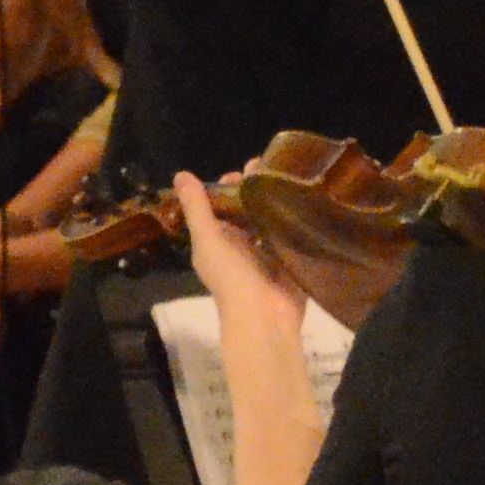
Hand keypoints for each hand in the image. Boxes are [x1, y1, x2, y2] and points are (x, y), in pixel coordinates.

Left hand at [173, 171, 302, 341]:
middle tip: (270, 167)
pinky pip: (290, 232)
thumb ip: (196, 208)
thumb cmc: (231, 277)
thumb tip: (180, 173)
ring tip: (289, 176)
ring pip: (270, 218)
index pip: (222, 205)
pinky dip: (294, 217)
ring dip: (276, 200)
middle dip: (256, 189)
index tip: (244, 170)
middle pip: (247, 209)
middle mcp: (240, 245)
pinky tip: (304, 198)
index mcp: (218, 240)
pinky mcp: (289, 259)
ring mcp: (267, 252)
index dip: (229, 187)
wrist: (264, 317)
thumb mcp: (208, 239)